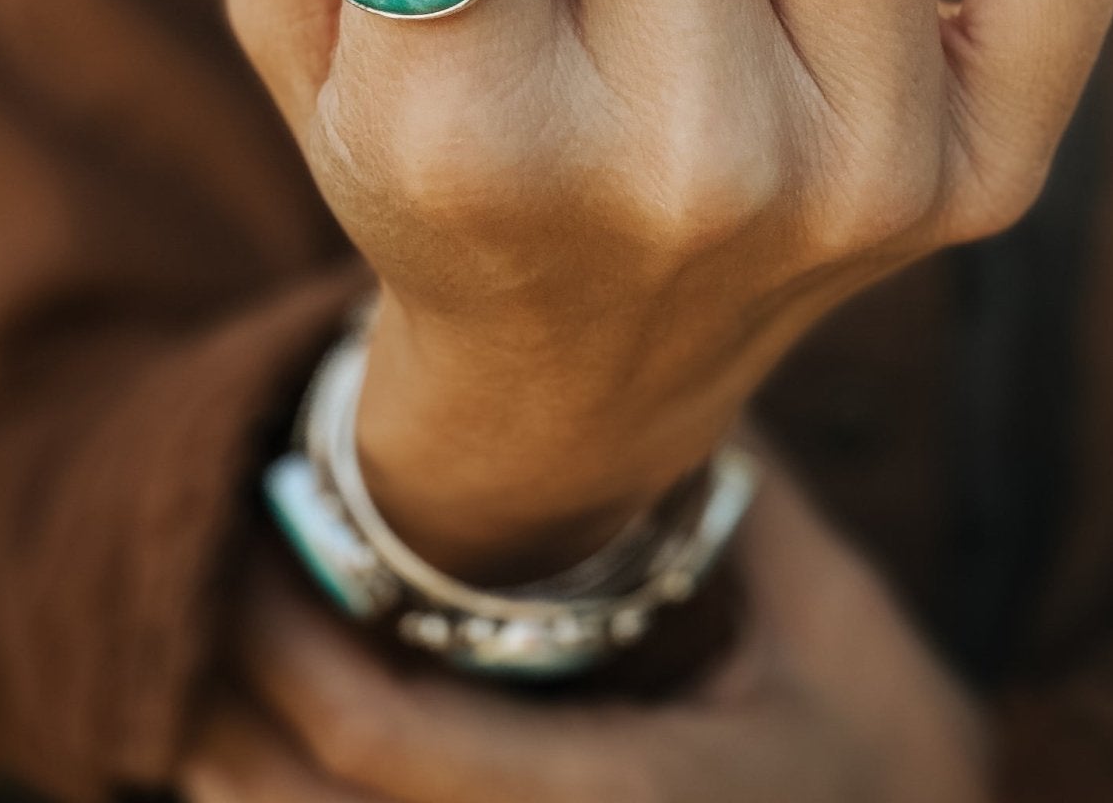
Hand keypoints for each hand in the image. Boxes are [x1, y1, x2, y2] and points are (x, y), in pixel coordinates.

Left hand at [184, 455, 987, 802]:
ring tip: (215, 659)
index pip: (386, 744)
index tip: (264, 523)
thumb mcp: (830, 625)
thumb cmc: (903, 768)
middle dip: (231, 710)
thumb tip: (645, 351)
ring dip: (245, 771)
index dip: (289, 636)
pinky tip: (271, 749)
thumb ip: (738, 505)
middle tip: (209, 577)